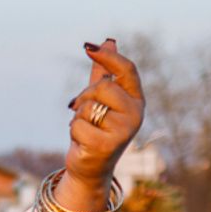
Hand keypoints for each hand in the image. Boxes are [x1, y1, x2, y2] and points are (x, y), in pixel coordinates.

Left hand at [63, 37, 144, 192]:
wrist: (92, 169)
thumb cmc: (97, 130)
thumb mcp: (101, 100)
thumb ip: (104, 74)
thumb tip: (108, 42)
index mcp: (137, 100)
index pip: (127, 70)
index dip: (108, 58)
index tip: (88, 49)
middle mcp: (135, 114)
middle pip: (103, 87)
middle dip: (86, 97)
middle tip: (84, 113)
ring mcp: (123, 131)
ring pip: (88, 107)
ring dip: (78, 117)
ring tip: (86, 130)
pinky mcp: (106, 145)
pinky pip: (78, 125)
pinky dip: (74, 133)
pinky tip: (83, 143)